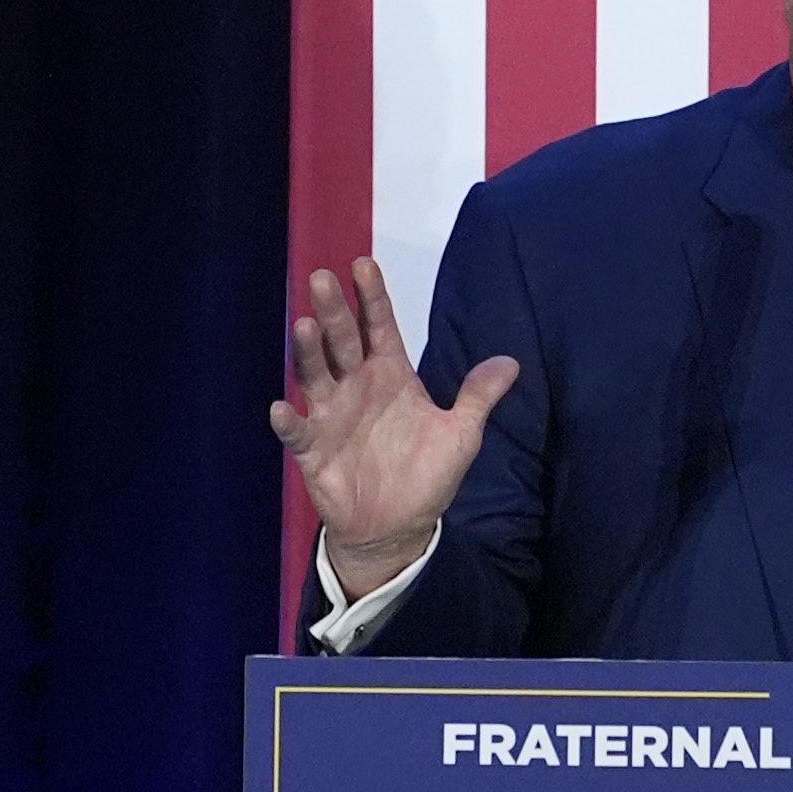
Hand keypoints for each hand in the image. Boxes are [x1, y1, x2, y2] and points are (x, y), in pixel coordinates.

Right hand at [269, 258, 516, 599]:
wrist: (396, 527)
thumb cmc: (424, 475)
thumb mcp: (461, 435)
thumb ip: (478, 397)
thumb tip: (511, 361)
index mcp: (390, 374)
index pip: (379, 326)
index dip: (372, 297)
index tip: (364, 264)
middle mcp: (356, 386)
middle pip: (342, 340)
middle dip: (334, 310)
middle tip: (321, 278)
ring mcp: (330, 415)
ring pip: (315, 375)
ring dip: (308, 352)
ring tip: (305, 326)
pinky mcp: (313, 450)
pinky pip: (297, 432)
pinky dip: (288, 420)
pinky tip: (280, 407)